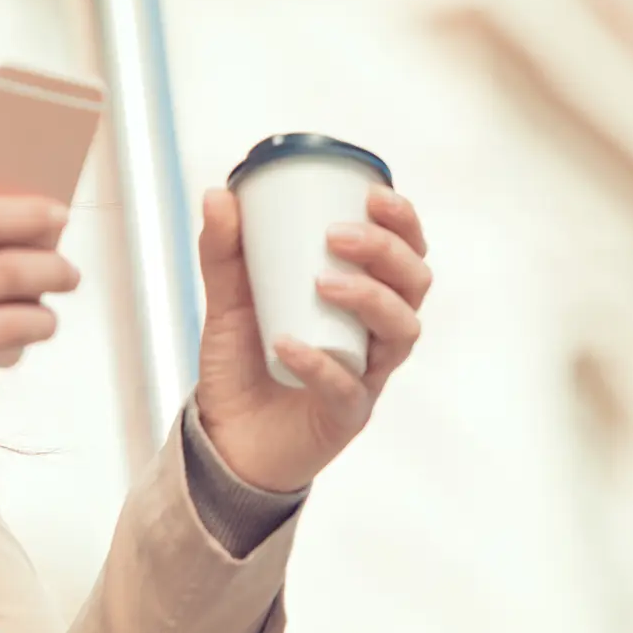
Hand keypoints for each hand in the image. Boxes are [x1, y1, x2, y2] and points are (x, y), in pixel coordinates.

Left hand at [193, 185, 430, 492]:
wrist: (225, 438)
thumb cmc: (242, 364)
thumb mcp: (227, 300)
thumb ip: (223, 252)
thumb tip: (218, 195)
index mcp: (363, 298)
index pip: (406, 253)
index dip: (404, 223)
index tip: (374, 194)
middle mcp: (377, 335)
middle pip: (414, 286)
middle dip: (387, 252)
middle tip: (338, 236)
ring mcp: (367, 375)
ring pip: (401, 332)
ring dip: (370, 299)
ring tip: (323, 284)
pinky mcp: (346, 416)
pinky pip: (348, 388)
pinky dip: (320, 364)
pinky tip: (288, 344)